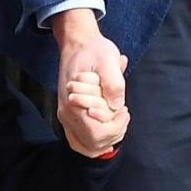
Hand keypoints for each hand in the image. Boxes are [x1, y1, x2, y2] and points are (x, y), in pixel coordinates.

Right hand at [52, 9, 128, 156]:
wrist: (78, 43)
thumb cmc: (94, 51)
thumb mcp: (109, 60)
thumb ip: (114, 83)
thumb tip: (116, 106)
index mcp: (73, 102)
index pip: (97, 133)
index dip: (116, 126)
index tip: (124, 110)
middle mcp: (66, 114)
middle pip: (93, 144)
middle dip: (114, 133)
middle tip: (123, 114)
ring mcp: (66, 117)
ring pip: (88, 146)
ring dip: (107, 139)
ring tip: (117, 122)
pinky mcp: (69, 117)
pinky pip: (81, 142)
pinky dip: (97, 141)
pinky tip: (109, 132)